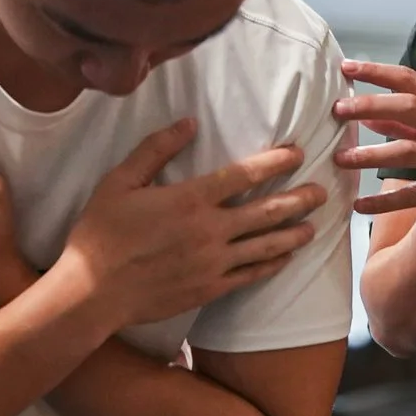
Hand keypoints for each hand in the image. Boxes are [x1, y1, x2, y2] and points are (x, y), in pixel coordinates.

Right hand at [58, 119, 328, 327]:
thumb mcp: (120, 181)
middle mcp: (209, 230)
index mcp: (190, 199)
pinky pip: (251, 275)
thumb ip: (155, 149)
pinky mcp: (210, 288)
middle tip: (323, 191)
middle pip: (267, 211)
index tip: (298, 152)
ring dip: (294, 233)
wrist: (92, 293)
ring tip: (314, 225)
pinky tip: (286, 258)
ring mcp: (213, 262)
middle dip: (299, 198)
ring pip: (266, 245)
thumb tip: (189, 123)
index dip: (275, 161)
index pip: (244, 175)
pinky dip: (272, 264)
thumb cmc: (100, 234)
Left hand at [333, 59, 415, 217]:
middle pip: (405, 108)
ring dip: (369, 156)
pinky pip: (410, 195)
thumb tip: (369, 117)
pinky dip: (383, 202)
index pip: (408, 80)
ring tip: (340, 160)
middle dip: (369, 106)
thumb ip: (408, 122)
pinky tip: (358, 205)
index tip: (347, 67)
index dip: (376, 72)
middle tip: (339, 110)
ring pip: (402, 152)